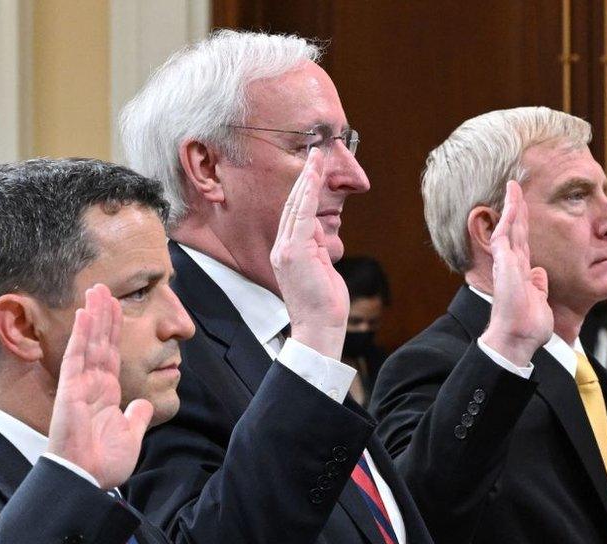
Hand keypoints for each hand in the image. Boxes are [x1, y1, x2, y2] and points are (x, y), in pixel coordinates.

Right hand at [46, 283, 153, 489]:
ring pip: (88, 342)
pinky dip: (81, 335)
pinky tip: (84, 314)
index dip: (114, 330)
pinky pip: (76, 357)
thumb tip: (144, 404)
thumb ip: (137, 416)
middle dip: (102, 314)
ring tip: (96, 290)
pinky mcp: (70, 389)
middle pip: (100, 341)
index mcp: (107, 393)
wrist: (87, 478)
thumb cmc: (104, 463)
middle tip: (103, 288)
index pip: (112, 353)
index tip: (115, 307)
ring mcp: (80, 384)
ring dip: (93, 315)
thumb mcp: (130, 435)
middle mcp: (93, 384)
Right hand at [270, 148, 349, 358]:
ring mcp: (286, 249)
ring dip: (308, 178)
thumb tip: (319, 230)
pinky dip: (308, 192)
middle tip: (316, 151)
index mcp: (287, 252)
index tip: (313, 169)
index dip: (304, 189)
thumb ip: (318, 248)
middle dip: (305, 176)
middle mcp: (282, 248)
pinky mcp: (294, 252)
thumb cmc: (324, 304)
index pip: (294, 214)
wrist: (319, 328)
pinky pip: (302, 215)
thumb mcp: (322, 269)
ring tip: (318, 156)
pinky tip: (315, 175)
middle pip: (292, 204)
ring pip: (296, 205)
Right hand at [479, 180, 552, 365]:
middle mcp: (512, 264)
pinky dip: (509, 219)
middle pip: (514, 229)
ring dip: (511, 206)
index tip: (524, 205)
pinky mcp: (505, 264)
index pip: (523, 240)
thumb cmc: (528, 325)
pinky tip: (513, 203)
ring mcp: (507, 263)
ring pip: (509, 228)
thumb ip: (538, 284)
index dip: (523, 222)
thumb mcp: (539, 300)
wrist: (518, 338)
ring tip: (512, 187)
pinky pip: (505, 236)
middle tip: (514, 186)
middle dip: (516, 207)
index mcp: (521, 271)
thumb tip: (540, 273)